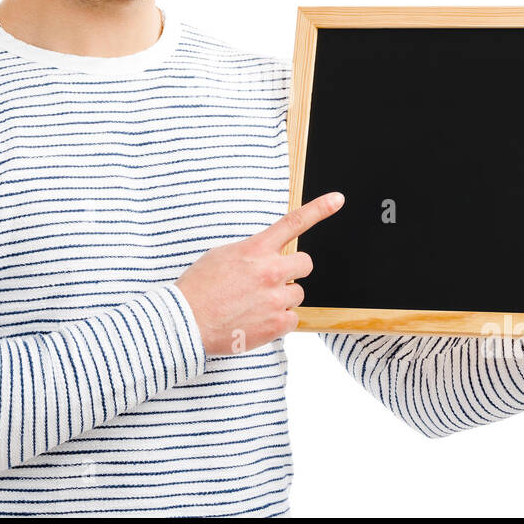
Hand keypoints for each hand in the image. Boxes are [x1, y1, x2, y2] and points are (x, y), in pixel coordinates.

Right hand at [175, 191, 344, 355]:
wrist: (185, 322)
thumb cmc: (198, 288)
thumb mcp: (221, 256)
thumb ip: (251, 253)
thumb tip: (265, 257)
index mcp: (256, 250)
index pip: (293, 223)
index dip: (319, 209)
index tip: (338, 199)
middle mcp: (270, 271)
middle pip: (305, 264)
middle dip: (293, 271)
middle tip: (274, 280)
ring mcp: (275, 299)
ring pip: (298, 294)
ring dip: (283, 298)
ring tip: (255, 304)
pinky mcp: (277, 324)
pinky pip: (292, 319)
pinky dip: (278, 321)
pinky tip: (257, 320)